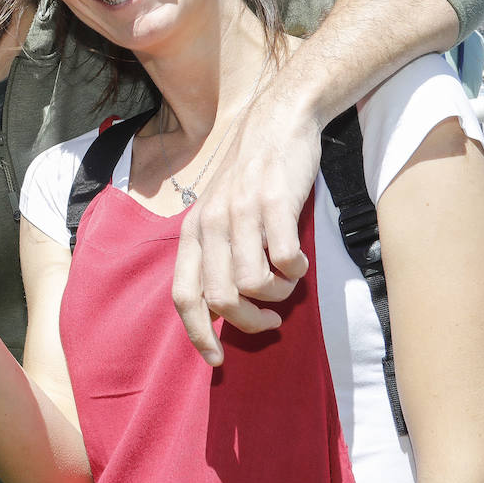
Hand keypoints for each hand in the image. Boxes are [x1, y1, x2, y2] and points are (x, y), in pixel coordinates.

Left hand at [173, 90, 313, 364]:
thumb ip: (216, 254)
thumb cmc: (251, 176)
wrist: (277, 122)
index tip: (218, 360)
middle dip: (250, 324)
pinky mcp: (274, 204)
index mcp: (193, 232)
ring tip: (288, 284)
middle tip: (272, 321)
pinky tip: (299, 261)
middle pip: (222, 299)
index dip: (198, 334)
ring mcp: (241, 214)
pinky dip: (295, 271)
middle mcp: (211, 225)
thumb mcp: (219, 213)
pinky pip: (284, 260)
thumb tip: (222, 307)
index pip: (184, 296)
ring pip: (254, 285)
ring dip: (278, 296)